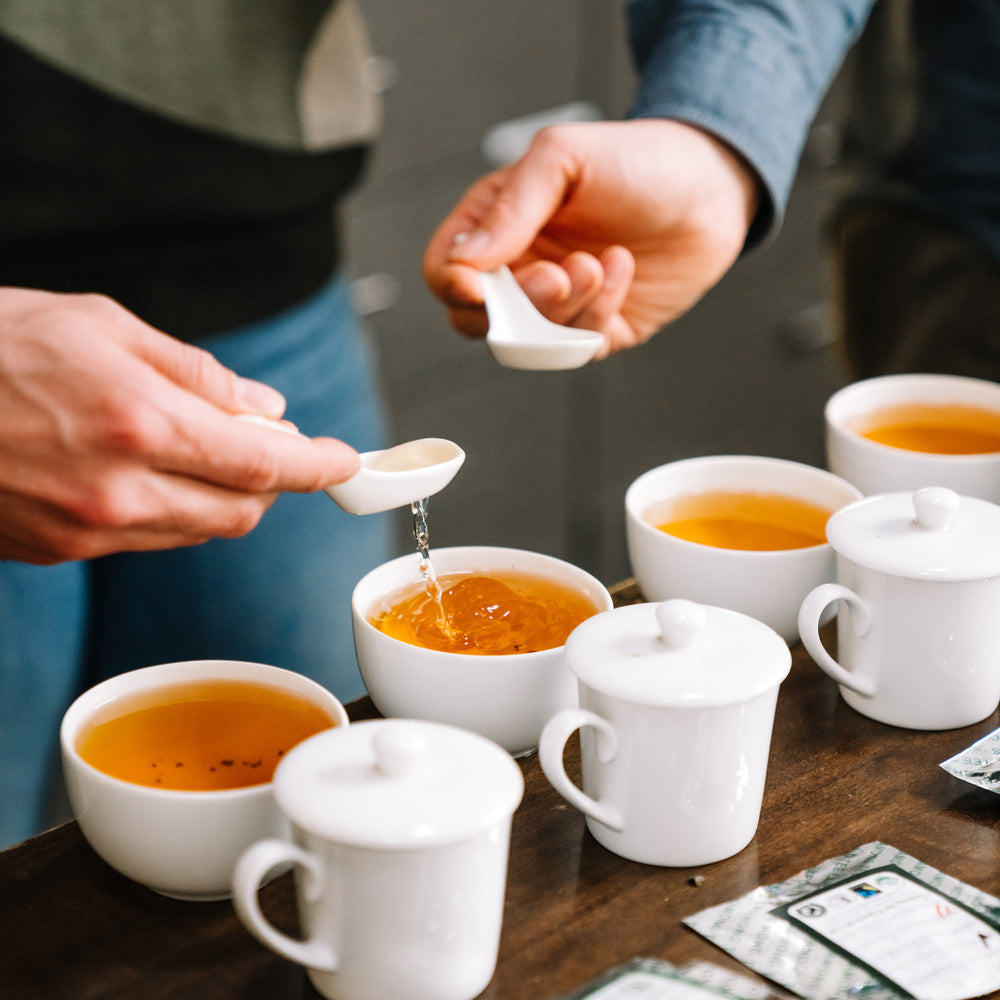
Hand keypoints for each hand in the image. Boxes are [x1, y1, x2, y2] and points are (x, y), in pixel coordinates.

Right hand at [0, 288, 359, 562]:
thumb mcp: (102, 324)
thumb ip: (196, 372)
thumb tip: (262, 406)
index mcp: (139, 422)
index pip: (265, 463)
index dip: (318, 466)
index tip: (344, 462)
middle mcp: (119, 489)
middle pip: (243, 511)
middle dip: (271, 481)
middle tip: (263, 443)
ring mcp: (86, 529)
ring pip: (198, 531)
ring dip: (222, 497)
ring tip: (195, 448)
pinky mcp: (58, 550)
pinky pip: (146, 539)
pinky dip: (170, 510)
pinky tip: (143, 471)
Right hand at [423, 119, 760, 356]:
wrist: (711, 187)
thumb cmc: (636, 160)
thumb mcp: (563, 158)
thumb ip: (510, 207)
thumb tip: (466, 262)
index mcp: (496, 226)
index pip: (446, 270)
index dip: (453, 285)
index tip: (478, 286)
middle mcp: (520, 270)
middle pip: (477, 320)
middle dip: (514, 307)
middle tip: (558, 276)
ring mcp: (557, 305)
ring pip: (527, 342)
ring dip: (564, 309)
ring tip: (599, 263)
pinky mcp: (596, 331)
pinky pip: (576, 350)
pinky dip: (598, 314)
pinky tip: (621, 267)